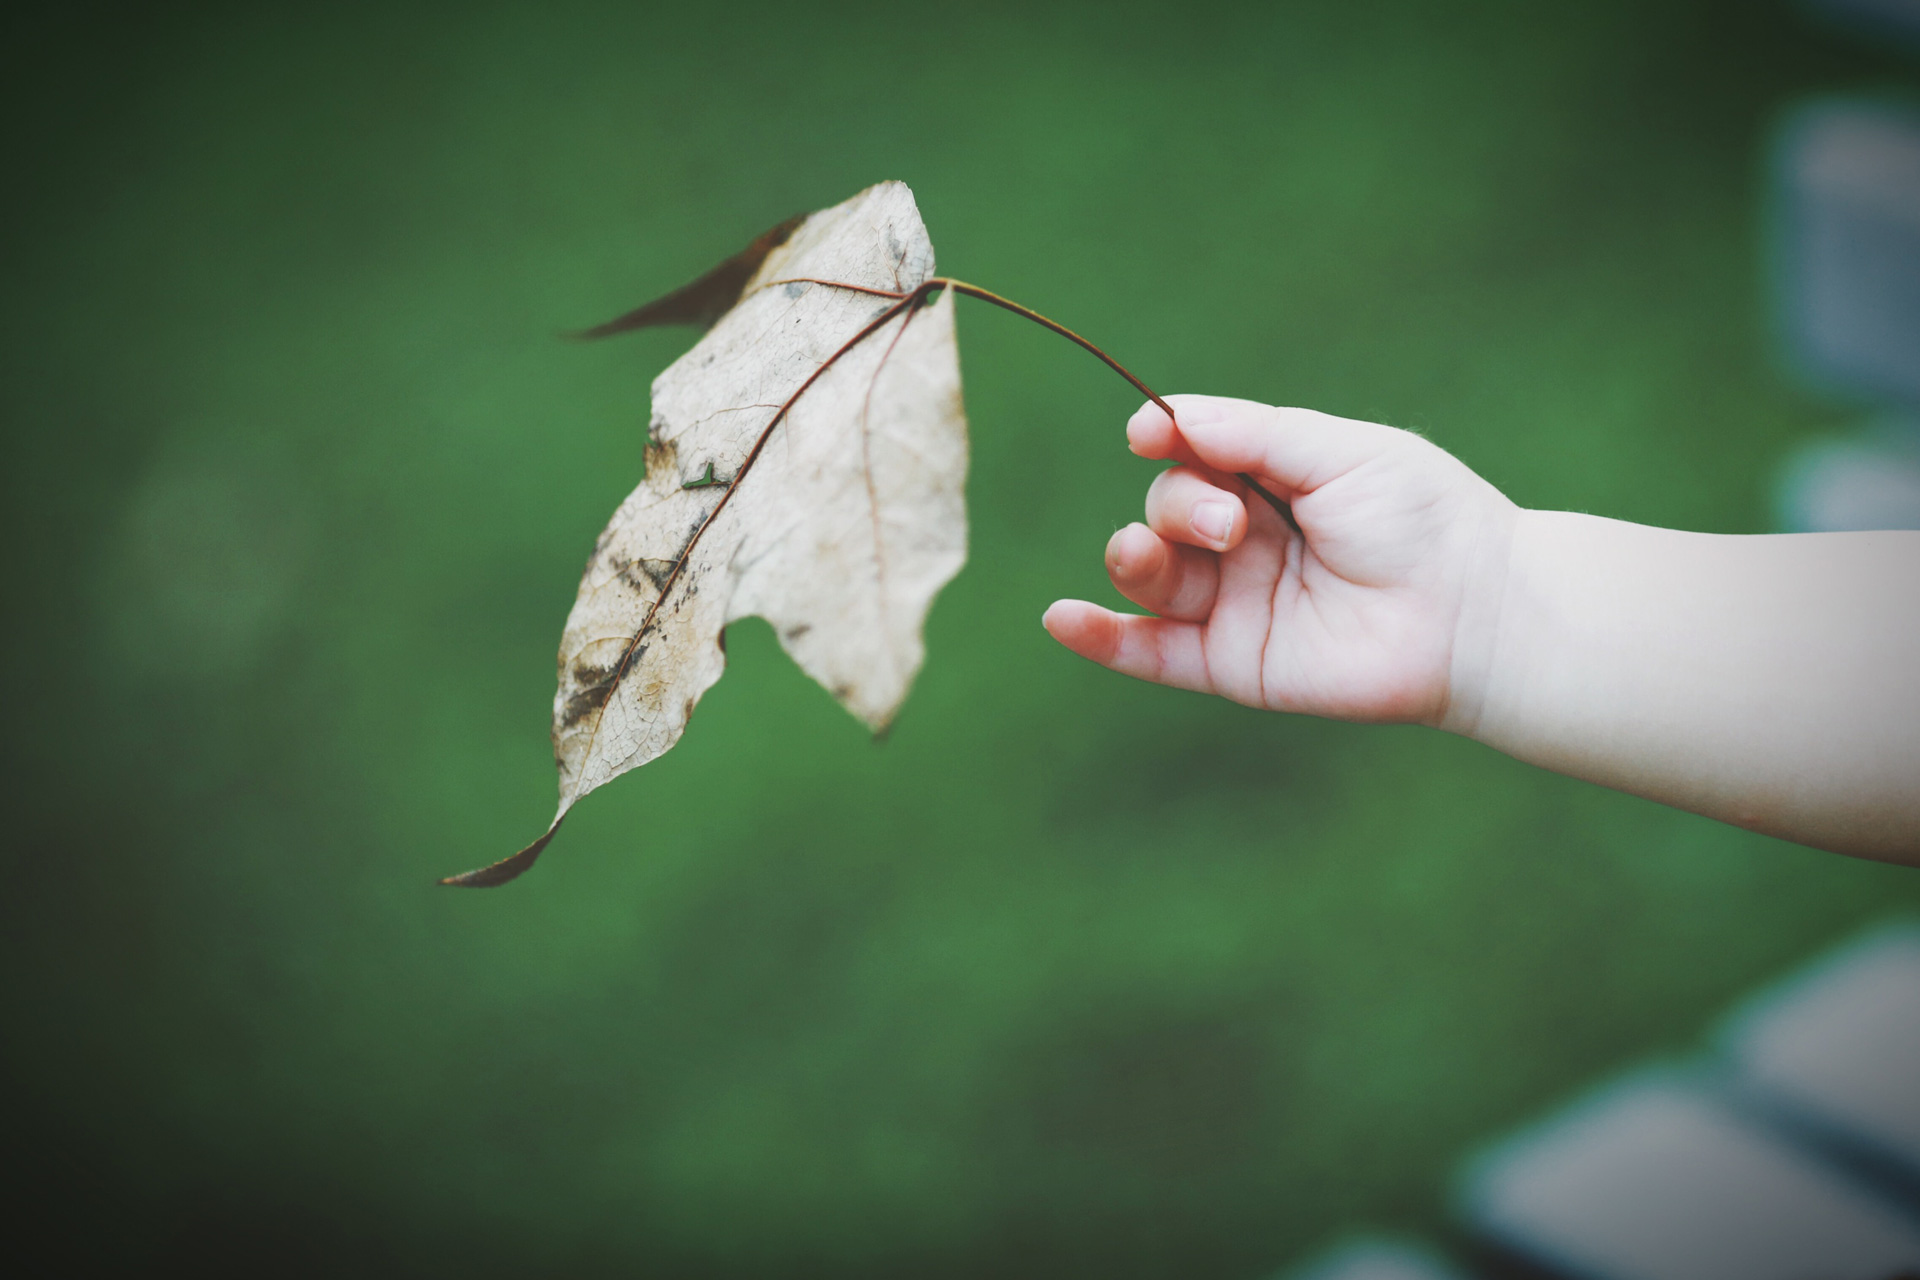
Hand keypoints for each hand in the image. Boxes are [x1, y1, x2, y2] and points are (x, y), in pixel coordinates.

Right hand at [1043, 395, 1517, 727]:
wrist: (1474, 613)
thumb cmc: (1424, 521)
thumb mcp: (1337, 451)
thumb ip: (1250, 434)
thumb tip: (1161, 419)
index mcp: (1277, 483)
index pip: (1195, 453)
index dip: (1166, 438)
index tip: (1148, 431)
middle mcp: (1249, 543)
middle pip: (1166, 510)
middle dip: (1179, 507)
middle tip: (1235, 525)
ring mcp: (1237, 604)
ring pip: (1152, 575)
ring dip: (1137, 556)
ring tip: (1152, 555)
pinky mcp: (1233, 664)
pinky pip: (1150, 652)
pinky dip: (1101, 638)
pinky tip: (1062, 618)